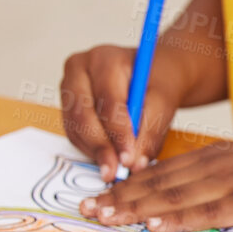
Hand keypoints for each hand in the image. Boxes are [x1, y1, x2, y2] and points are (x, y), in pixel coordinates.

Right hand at [60, 44, 186, 181]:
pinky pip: (74, 133)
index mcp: (104, 58)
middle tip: (115, 172)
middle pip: (83, 114)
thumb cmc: (159, 79)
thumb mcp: (165, 98)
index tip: (128, 159)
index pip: (108, 100)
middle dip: (101, 147)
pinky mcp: (67, 106)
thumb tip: (136, 163)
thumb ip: (151, 128)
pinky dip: (90, 149)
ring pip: (76, 127)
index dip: (118, 133)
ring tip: (113, 170)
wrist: (153, 72)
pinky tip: (106, 159)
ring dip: (94, 152)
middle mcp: (79, 70)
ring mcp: (68, 87)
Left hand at [78, 129, 232, 231]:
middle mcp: (217, 166)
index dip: (126, 186)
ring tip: (105, 217)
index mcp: (216, 157)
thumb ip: (224, 180)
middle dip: (119, 198)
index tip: (97, 197)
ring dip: (136, 208)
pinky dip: (178, 218)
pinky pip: (208, 212)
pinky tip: (154, 224)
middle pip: (158, 183)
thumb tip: (195, 202)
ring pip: (174, 196)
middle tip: (85, 210)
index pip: (161, 172)